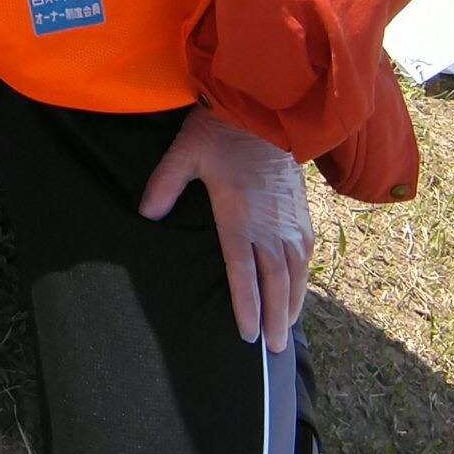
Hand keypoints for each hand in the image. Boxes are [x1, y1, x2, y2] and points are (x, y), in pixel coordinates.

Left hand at [139, 106, 312, 354]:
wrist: (267, 105)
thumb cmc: (222, 129)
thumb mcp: (184, 153)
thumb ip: (164, 185)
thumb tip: (146, 215)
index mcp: (240, 216)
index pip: (244, 272)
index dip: (246, 305)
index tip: (248, 334)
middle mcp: (270, 224)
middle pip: (276, 280)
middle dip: (275, 317)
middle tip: (275, 349)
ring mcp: (289, 217)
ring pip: (296, 270)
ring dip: (294, 301)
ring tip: (289, 328)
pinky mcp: (301, 208)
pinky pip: (307, 251)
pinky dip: (305, 276)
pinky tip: (301, 287)